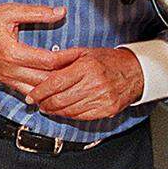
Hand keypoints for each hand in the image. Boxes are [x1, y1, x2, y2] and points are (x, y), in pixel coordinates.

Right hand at [0, 4, 81, 95]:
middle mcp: (10, 70)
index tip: (80, 52)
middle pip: (46, 80)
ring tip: (73, 80)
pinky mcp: (7, 82)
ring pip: (38, 91)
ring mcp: (8, 79)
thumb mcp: (9, 11)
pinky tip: (56, 89)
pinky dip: (44, 93)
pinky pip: (28, 94)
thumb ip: (36, 12)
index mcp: (12, 52)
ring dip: (56, 87)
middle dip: (66, 75)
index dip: (67, 58)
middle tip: (83, 68)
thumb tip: (60, 12)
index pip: (47, 61)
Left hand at [26, 47, 143, 119]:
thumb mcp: (85, 52)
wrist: (136, 72)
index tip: (31, 95)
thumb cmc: (109, 60)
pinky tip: (62, 111)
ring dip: (54, 111)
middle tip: (36, 102)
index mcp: (87, 67)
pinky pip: (81, 116)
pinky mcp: (107, 110)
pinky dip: (68, 115)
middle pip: (60, 99)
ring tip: (47, 107)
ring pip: (69, 110)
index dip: (40, 92)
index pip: (56, 83)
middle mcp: (95, 84)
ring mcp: (102, 99)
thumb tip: (40, 64)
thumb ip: (62, 58)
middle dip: (44, 103)